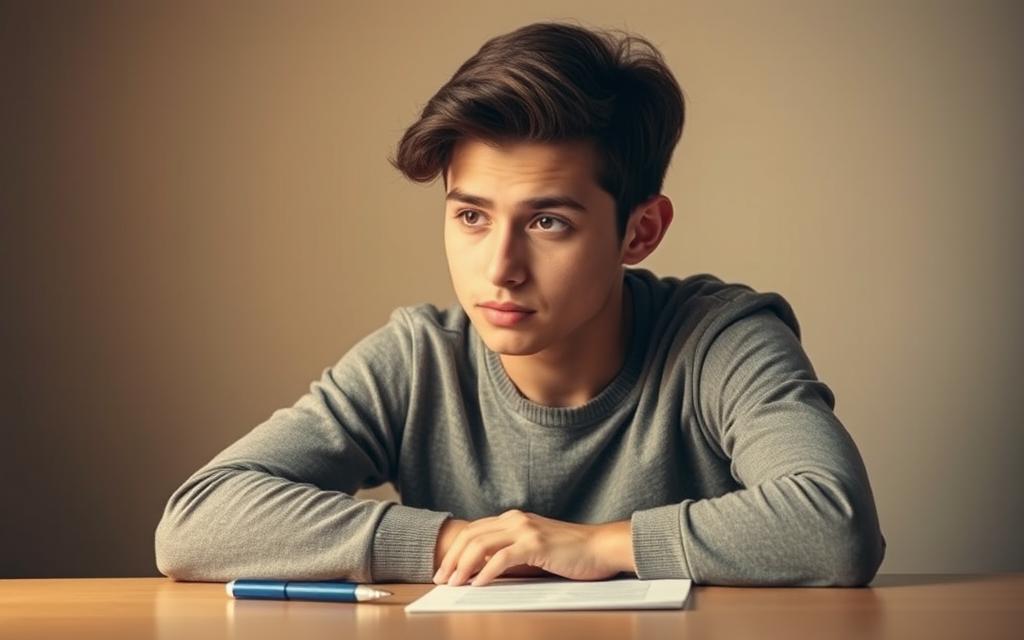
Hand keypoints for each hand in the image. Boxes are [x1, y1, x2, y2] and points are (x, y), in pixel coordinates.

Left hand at [432, 509, 632, 586]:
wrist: (601, 547)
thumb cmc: (571, 552)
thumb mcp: (534, 548)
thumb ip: (511, 552)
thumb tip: (481, 570)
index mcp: (513, 519)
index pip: (474, 531)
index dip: (454, 550)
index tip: (443, 569)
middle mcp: (516, 519)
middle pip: (471, 536)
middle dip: (452, 559)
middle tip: (441, 579)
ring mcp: (526, 530)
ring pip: (481, 545)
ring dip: (463, 566)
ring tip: (454, 583)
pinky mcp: (536, 544)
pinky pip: (502, 558)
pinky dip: (486, 572)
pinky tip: (478, 584)